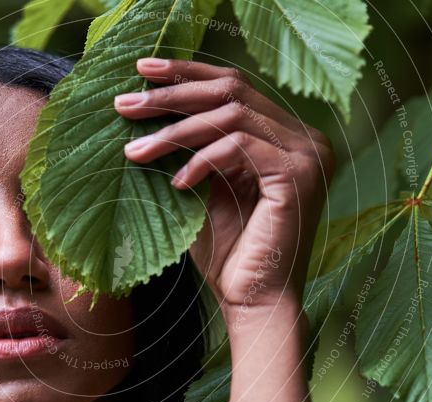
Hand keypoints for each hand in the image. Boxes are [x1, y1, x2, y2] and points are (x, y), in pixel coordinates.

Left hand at [114, 58, 334, 322]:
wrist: (254, 301)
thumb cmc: (227, 253)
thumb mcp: (204, 189)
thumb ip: (191, 150)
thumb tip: (146, 110)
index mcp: (284, 135)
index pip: (233, 87)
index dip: (187, 72)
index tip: (142, 70)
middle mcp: (303, 137)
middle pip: (231, 91)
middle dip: (172, 94)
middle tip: (124, 104)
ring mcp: (307, 154)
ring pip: (230, 115)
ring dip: (175, 131)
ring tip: (135, 151)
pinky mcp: (298, 175)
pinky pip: (239, 146)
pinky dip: (202, 160)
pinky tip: (177, 183)